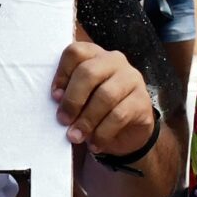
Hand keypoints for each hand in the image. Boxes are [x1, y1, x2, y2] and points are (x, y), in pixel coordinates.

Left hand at [52, 39, 155, 161]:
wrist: (127, 132)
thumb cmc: (95, 110)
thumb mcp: (80, 100)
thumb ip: (69, 95)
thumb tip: (58, 104)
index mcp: (94, 56)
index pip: (75, 53)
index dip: (61, 74)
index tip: (54, 97)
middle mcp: (114, 61)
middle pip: (89, 72)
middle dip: (73, 99)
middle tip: (63, 120)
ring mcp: (131, 79)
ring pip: (105, 96)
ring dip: (87, 120)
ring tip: (75, 136)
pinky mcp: (142, 101)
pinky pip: (119, 116)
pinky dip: (103, 132)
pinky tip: (95, 144)